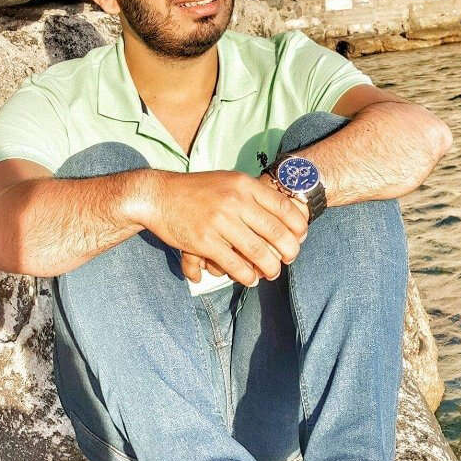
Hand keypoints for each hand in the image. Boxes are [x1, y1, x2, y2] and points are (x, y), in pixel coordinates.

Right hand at [141, 170, 308, 286]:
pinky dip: (246, 276)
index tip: (301, 238)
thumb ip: (253, 194)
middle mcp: (235, 201)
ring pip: (259, 253)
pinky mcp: (204, 241)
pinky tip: (250, 279)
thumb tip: (284, 213)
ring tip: (272, 273)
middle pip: (277, 232)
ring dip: (271, 268)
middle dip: (289, 251)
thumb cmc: (196, 190)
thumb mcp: (227, 181)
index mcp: (243, 184)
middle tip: (290, 259)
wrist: (158, 195)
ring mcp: (219, 221)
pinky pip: (235, 265)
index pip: (284, 207)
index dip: (298, 227)